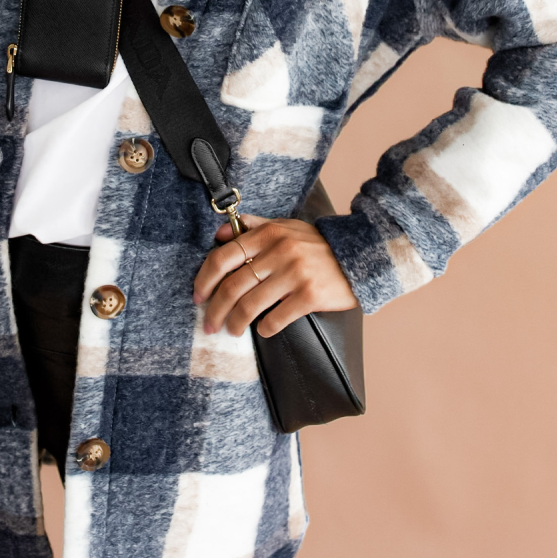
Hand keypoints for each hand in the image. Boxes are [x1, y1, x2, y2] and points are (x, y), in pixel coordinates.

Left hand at [193, 214, 358, 337]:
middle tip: (209, 324)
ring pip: (251, 305)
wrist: (358, 256)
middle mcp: (279, 251)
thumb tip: (220, 234)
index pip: (223, 257)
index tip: (198, 296)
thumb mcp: (285, 227)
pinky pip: (277, 318)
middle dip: (215, 309)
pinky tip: (262, 331)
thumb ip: (252, 227)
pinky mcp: (310, 295)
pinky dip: (265, 328)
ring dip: (236, 322)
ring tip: (231, 330)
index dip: (204, 279)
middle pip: (233, 285)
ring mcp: (295, 274)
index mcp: (268, 233)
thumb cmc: (316, 245)